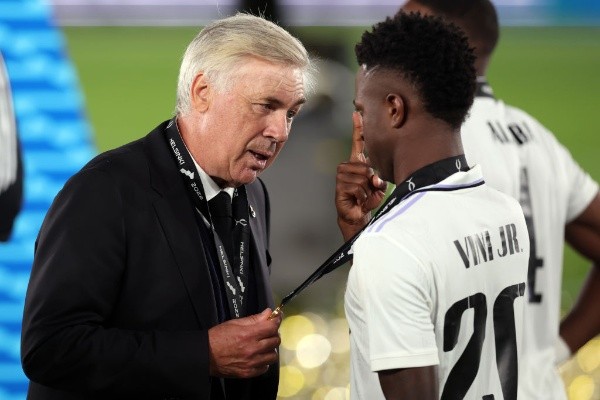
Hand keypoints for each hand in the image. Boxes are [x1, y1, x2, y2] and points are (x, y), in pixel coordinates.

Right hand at [208, 308, 281, 377]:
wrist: (205, 355)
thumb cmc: (218, 337)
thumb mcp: (235, 323)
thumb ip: (254, 319)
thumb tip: (268, 313)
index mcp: (249, 334)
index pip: (272, 326)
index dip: (276, 321)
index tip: (276, 319)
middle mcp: (253, 349)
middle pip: (275, 341)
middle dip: (273, 334)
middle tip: (267, 332)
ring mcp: (252, 362)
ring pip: (273, 355)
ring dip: (270, 349)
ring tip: (263, 346)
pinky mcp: (249, 372)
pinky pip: (265, 368)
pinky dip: (264, 362)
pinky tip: (258, 357)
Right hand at [335, 112, 386, 240]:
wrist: (357, 215)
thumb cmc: (368, 199)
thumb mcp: (379, 187)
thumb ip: (379, 179)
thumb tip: (373, 177)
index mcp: (358, 163)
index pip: (358, 143)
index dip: (358, 128)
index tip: (357, 113)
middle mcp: (348, 166)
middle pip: (366, 166)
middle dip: (372, 181)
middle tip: (368, 190)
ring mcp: (342, 176)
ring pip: (362, 177)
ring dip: (367, 190)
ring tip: (363, 196)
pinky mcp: (339, 186)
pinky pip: (357, 187)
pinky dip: (362, 196)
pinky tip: (358, 200)